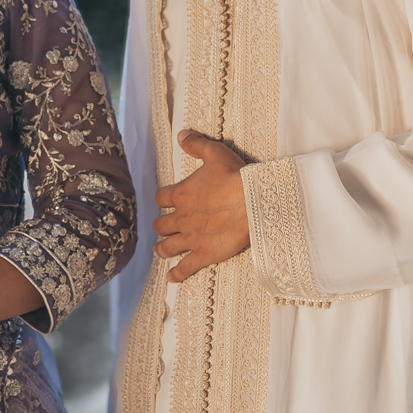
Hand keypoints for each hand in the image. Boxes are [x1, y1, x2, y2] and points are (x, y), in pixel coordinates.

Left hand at [153, 130, 249, 282]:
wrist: (252, 201)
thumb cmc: (235, 176)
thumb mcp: (214, 153)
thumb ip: (196, 144)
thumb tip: (182, 134)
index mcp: (182, 195)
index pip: (162, 198)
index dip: (163, 200)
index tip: (166, 201)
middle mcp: (182, 218)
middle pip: (162, 225)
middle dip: (161, 227)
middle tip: (162, 229)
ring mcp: (191, 238)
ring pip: (168, 247)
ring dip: (162, 249)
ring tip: (159, 251)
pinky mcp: (203, 254)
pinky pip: (184, 268)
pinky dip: (176, 274)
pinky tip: (171, 278)